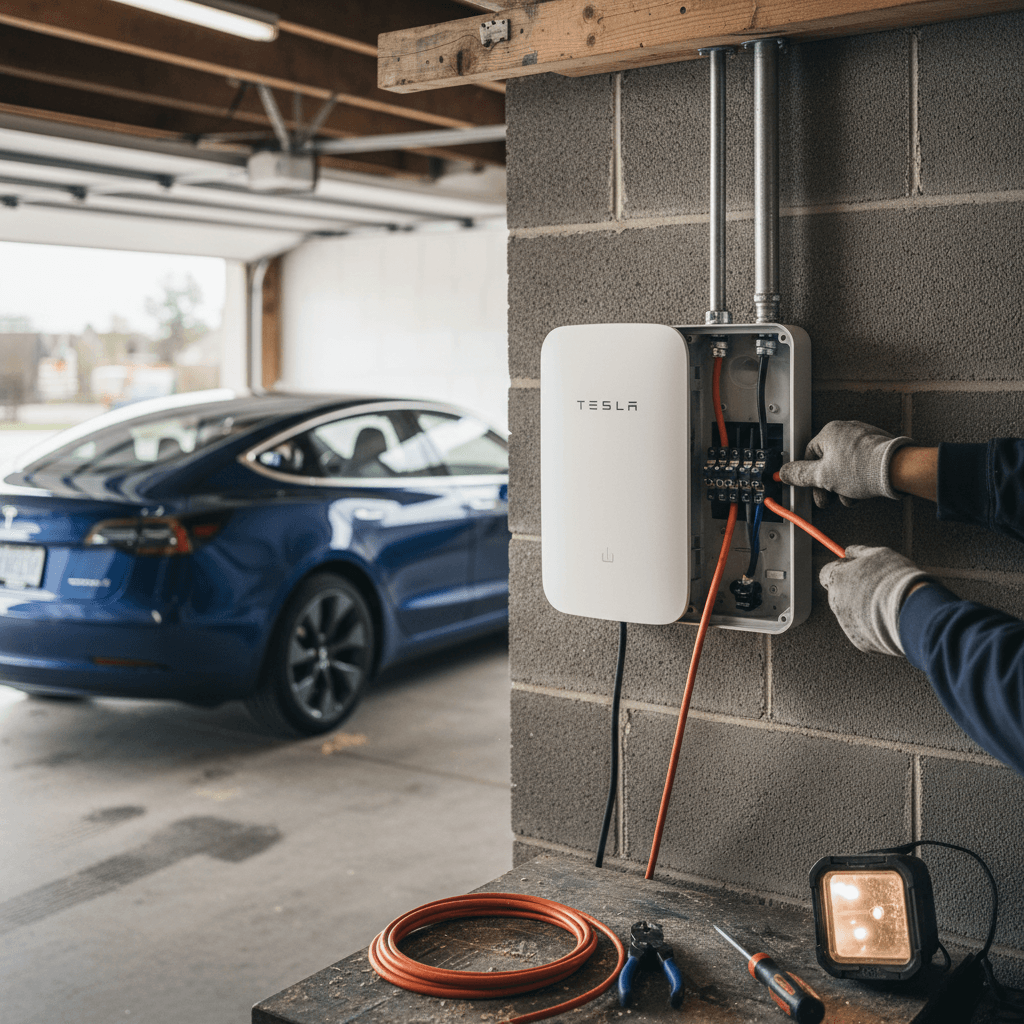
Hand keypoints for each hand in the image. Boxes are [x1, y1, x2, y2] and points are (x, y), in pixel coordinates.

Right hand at [779, 421, 912, 507]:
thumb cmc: (864, 469)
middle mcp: (846, 430)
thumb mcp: (823, 477)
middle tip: (828, 497)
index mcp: (829, 432)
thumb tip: (785, 473)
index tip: (809, 487)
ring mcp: (863, 437)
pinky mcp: (876, 446)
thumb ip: (799, 475)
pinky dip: (857, 478)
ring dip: (843, 484)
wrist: (897, 470)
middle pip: (827, 461)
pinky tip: (860, 490)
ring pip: (844, 464)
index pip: (809, 456)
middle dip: (828, 484)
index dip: (808, 476)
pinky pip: (859, 463)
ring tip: (848, 496)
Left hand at [819, 545, 937, 655]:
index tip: (853, 570)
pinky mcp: (859, 641)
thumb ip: (859, 552)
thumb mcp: (879, 554)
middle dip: (852, 591)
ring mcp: (846, 623)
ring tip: (887, 603)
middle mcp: (836, 602)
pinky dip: (874, 625)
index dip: (841, 571)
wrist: (912, 611)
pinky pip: (864, 630)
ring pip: (852, 613)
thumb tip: (848, 551)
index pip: (826, 573)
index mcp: (837, 579)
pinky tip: (889, 618)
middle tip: (875, 588)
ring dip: (864, 608)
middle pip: (838, 595)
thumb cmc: (896, 580)